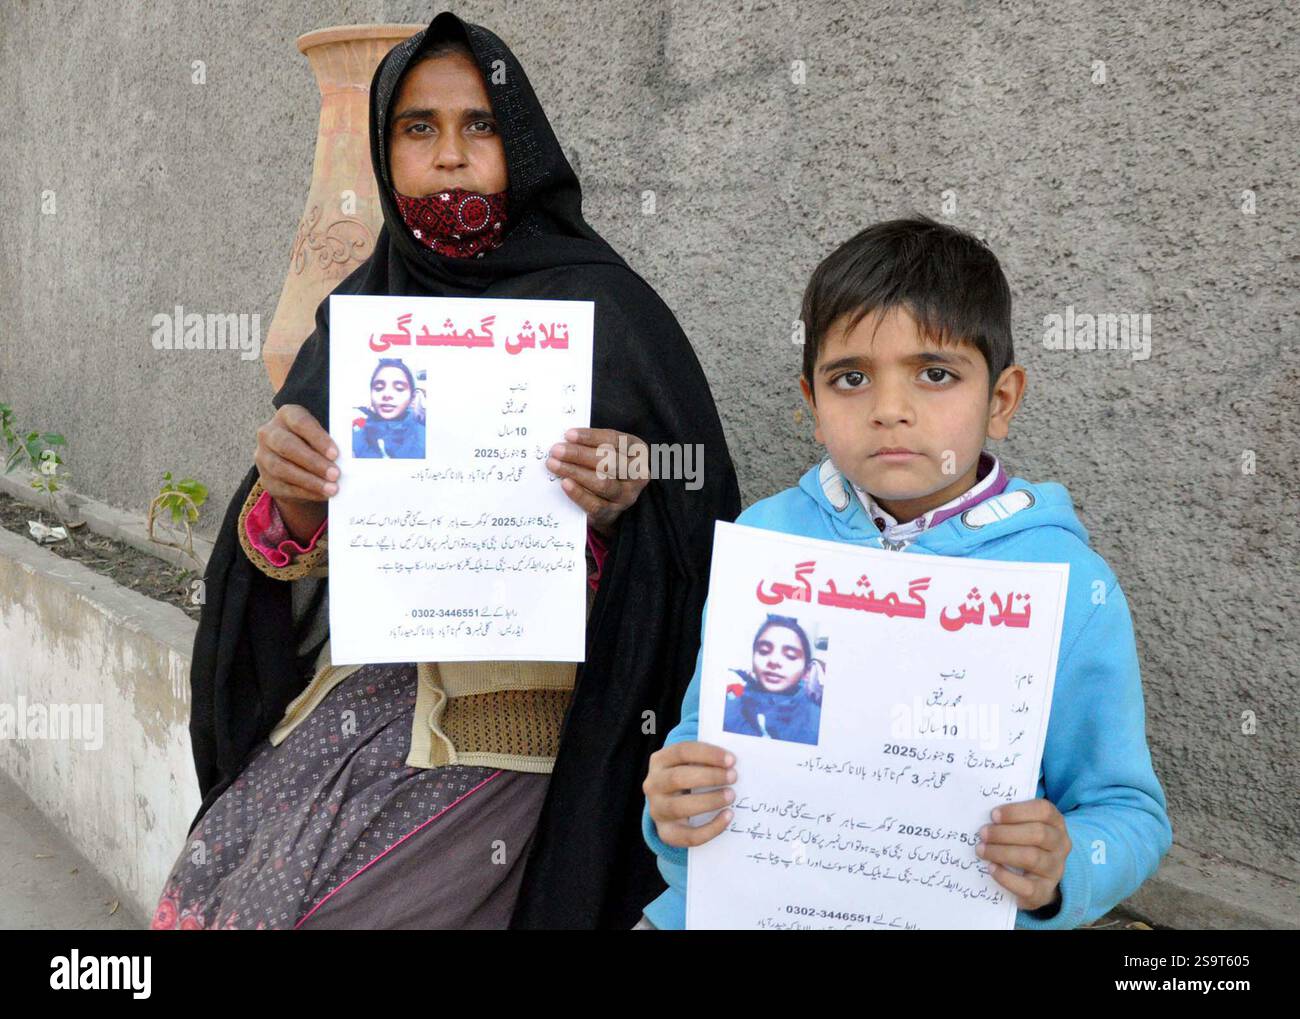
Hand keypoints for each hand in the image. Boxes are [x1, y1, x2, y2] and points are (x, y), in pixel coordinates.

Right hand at [254, 404, 337, 540]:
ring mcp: (263, 457)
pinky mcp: (266, 479)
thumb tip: (352, 456)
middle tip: (335, 474)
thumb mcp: (321, 436)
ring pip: (282, 468)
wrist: (295, 463)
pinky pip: (284, 487)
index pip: (300, 422)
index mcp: (287, 415)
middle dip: (313, 461)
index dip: (318, 438)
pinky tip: (323, 495)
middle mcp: (269, 433)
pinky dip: (306, 492)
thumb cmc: (315, 444)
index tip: (336, 454)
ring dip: (310, 480)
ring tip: (332, 488)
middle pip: (287, 446)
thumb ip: (331, 441)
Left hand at [547, 428, 649, 536]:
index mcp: (638, 452)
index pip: (615, 440)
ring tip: (554, 465)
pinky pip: (595, 504)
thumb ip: (591, 446)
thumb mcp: (606, 453)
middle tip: (556, 450)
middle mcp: (637, 474)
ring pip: (602, 482)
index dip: (591, 437)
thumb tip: (565, 441)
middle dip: (579, 454)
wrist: (610, 503)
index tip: (568, 435)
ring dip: (575, 472)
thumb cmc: (605, 469)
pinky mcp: (612, 513)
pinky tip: (564, 483)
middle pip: (608, 461)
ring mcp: (626, 496)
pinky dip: (578, 493)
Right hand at [643, 741, 737, 847]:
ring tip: (731, 796)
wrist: (670, 805)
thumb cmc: (689, 777)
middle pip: (677, 778)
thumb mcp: (691, 763)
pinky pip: (688, 835)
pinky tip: (728, 816)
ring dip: (709, 801)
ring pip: (679, 807)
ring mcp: (657, 809)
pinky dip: (711, 828)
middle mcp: (653, 784)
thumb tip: (733, 762)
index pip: (681, 752)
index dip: (708, 754)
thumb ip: (708, 759)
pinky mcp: (666, 832)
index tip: (732, 760)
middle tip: (733, 777)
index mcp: (659, 761)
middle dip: (710, 777)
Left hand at [976, 798, 1070, 910]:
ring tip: (981, 850)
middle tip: (982, 833)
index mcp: (1055, 822)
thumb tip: (983, 812)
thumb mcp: (1023, 826)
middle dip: (1005, 833)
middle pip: (1038, 834)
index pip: (1043, 810)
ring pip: (1032, 858)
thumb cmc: (1024, 843)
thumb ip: (1010, 818)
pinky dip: (1005, 877)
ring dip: (1002, 852)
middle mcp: (1061, 845)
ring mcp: (1055, 869)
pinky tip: (991, 868)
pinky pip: (1027, 886)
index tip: (993, 815)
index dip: (1017, 811)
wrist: (1036, 879)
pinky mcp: (1045, 891)